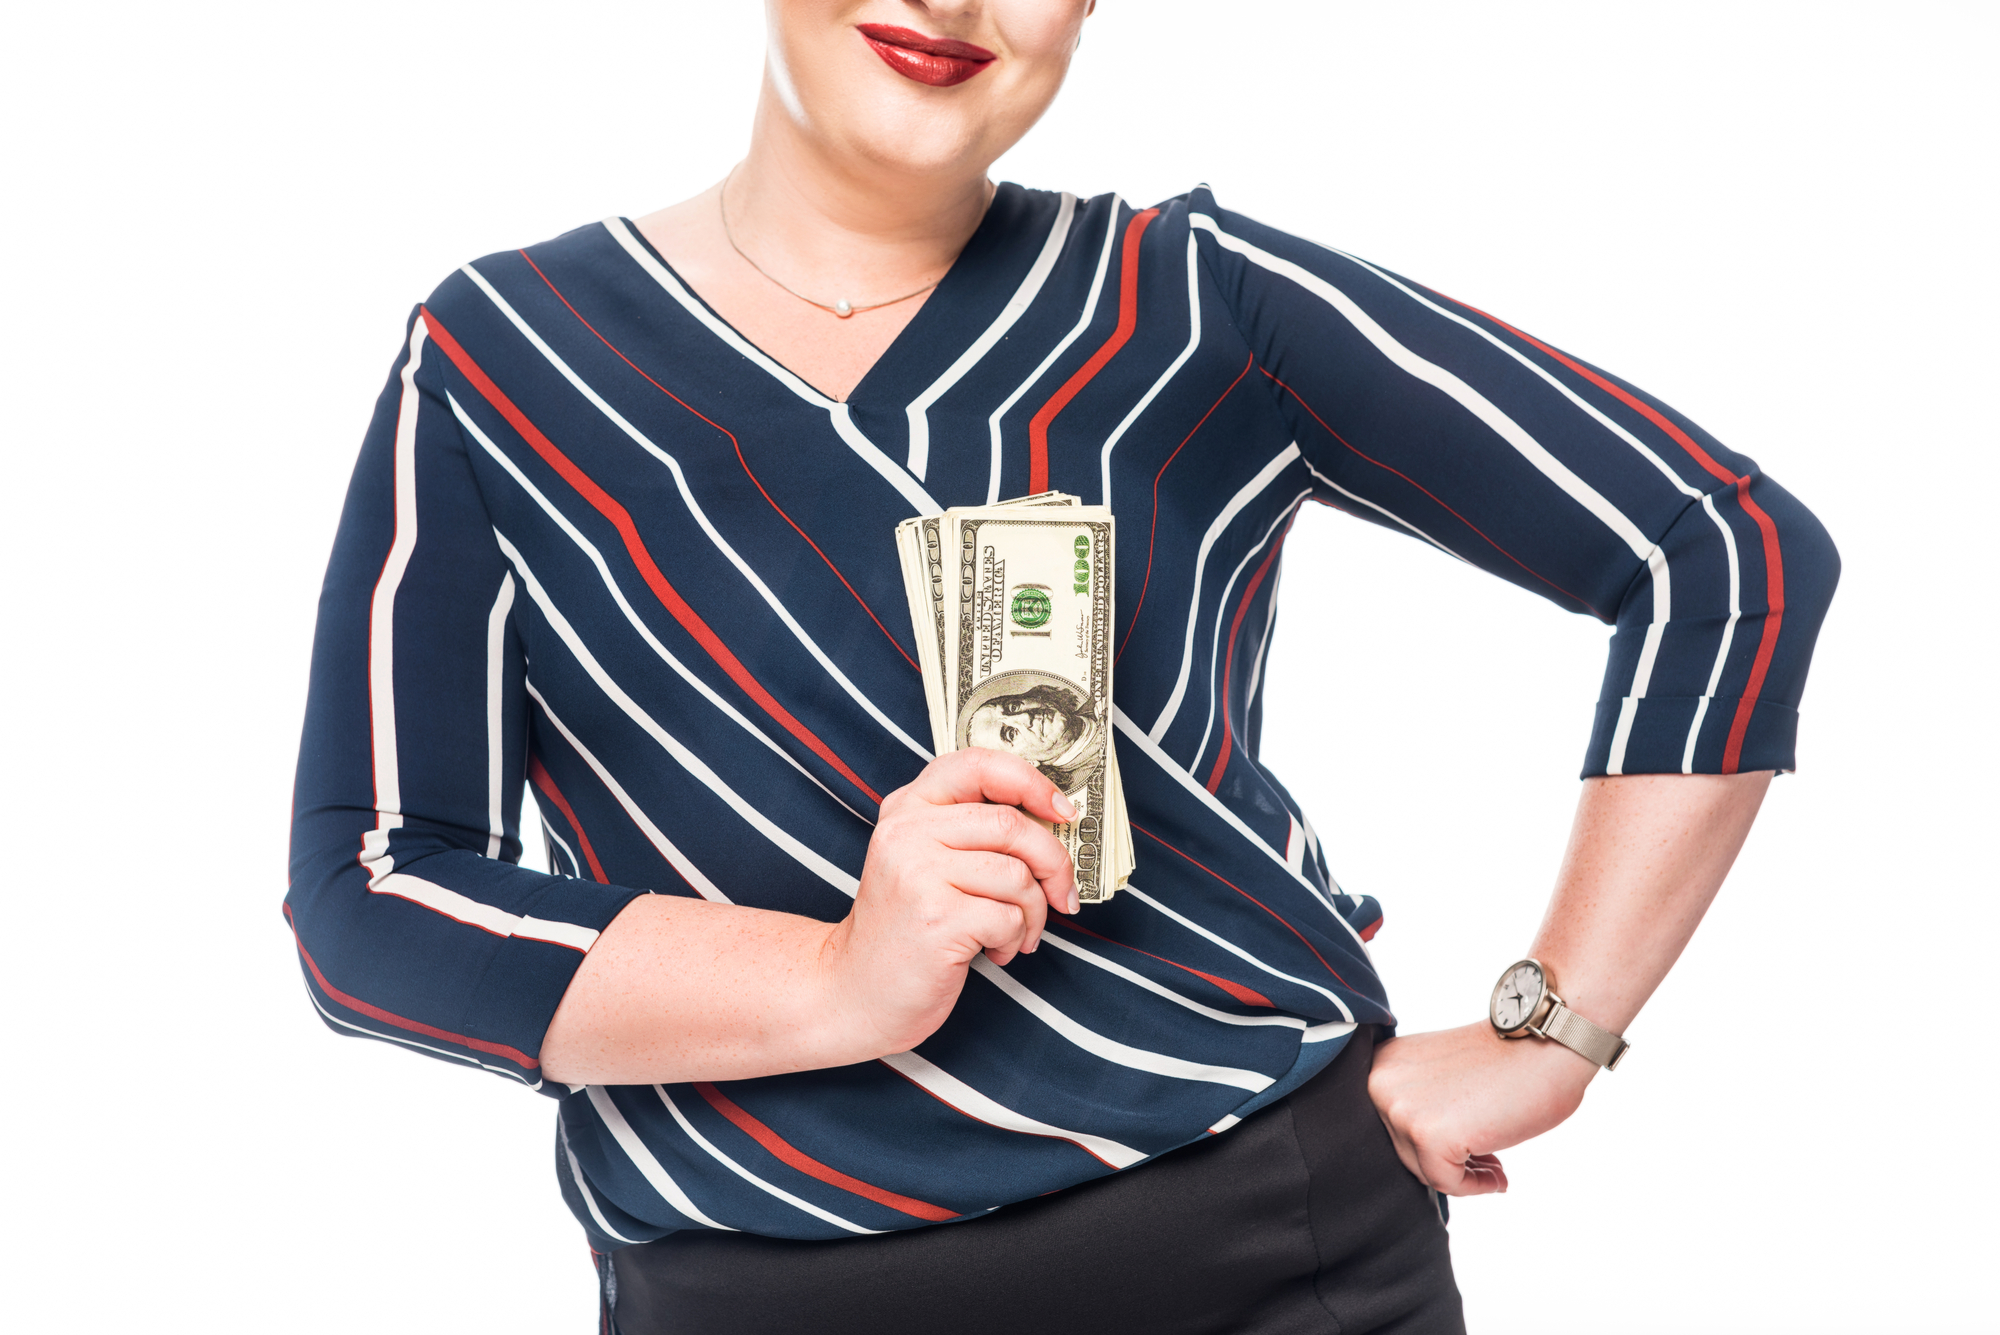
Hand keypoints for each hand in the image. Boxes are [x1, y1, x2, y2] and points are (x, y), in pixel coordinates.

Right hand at [820, 748, 1077, 1057]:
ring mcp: (918, 875)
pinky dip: (1015, 941)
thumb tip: (1053, 822)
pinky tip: (994, 953)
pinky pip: (1008, 918)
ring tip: (1015, 934)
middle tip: (1062, 895)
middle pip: (1012, 825)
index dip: (1031, 782)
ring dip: (1033, 913)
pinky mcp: (935, 919)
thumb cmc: (905, 928)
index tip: (1062, 811)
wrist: (855, 991)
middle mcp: (907, 833)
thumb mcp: (923, 862)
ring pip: (1017, 876)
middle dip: (1054, 864)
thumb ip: (970, 831)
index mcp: (907, 808)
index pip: (977, 765)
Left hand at [1365, 1021, 1595, 1195]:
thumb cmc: (1509, 1059)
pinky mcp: (1429, 1135)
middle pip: (1406, 1149)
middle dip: (1448, 1161)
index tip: (1467, 1147)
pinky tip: (1499, 1177)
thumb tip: (1423, 1152)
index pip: (1395, 1124)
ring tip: (1495, 1169)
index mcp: (1384, 1063)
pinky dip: (1475, 1187)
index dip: (1433, 1142)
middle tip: (1487, 1163)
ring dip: (1464, 1175)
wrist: (1549, 1044)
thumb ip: (1423, 1103)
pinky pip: (1447, 1182)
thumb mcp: (1443, 1075)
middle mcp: (1380, 1083)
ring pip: (1424, 1169)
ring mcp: (1402, 1109)